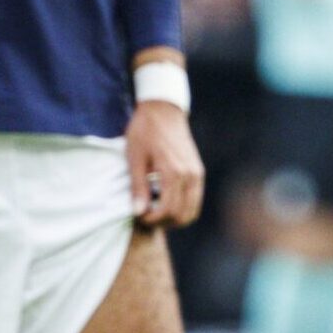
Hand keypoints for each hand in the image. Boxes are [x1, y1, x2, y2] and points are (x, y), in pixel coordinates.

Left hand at [126, 97, 204, 228]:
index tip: (138, 216)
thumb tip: (138, 213)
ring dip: (174, 217)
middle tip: (146, 215)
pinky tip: (165, 200)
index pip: (168, 211)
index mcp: (174, 172)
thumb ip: (138, 187)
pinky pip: (195, 199)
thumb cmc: (145, 132)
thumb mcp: (135, 158)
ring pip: (192, 210)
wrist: (163, 110)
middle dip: (164, 222)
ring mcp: (197, 173)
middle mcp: (190, 175)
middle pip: (183, 215)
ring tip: (155, 210)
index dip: (152, 220)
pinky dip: (182, 207)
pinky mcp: (198, 171)